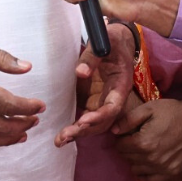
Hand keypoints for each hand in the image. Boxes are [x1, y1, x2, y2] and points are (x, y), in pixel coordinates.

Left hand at [56, 22, 136, 145]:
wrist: (116, 40)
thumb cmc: (112, 39)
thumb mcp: (105, 41)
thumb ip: (93, 56)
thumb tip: (81, 72)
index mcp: (120, 84)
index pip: (113, 107)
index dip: (99, 116)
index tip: (83, 121)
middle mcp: (113, 97)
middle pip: (103, 121)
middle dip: (85, 130)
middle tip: (64, 136)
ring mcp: (102, 99)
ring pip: (94, 123)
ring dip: (79, 132)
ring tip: (60, 140)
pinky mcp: (93, 99)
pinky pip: (86, 116)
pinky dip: (76, 126)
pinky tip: (63, 134)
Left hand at [112, 97, 181, 180]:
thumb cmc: (172, 111)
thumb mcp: (148, 109)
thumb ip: (128, 120)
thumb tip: (113, 131)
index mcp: (143, 143)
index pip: (120, 147)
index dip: (121, 139)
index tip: (126, 133)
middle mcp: (151, 159)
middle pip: (127, 158)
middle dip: (127, 149)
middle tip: (134, 139)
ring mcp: (162, 169)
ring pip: (137, 169)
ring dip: (135, 160)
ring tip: (142, 148)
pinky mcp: (171, 173)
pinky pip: (150, 179)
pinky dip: (146, 171)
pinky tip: (149, 160)